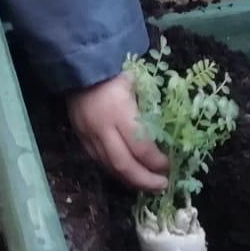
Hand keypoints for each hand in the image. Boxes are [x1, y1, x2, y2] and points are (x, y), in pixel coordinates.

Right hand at [67, 74, 168, 192]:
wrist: (80, 64)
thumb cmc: (116, 71)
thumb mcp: (138, 84)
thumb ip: (149, 108)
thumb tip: (169, 131)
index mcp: (120, 112)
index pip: (140, 147)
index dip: (156, 162)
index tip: (169, 166)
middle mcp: (103, 129)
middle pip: (123, 165)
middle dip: (144, 181)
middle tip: (162, 186)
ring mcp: (88, 136)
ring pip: (109, 168)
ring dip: (130, 180)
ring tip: (147, 184)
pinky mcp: (80, 138)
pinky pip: (98, 161)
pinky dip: (115, 171)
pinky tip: (127, 173)